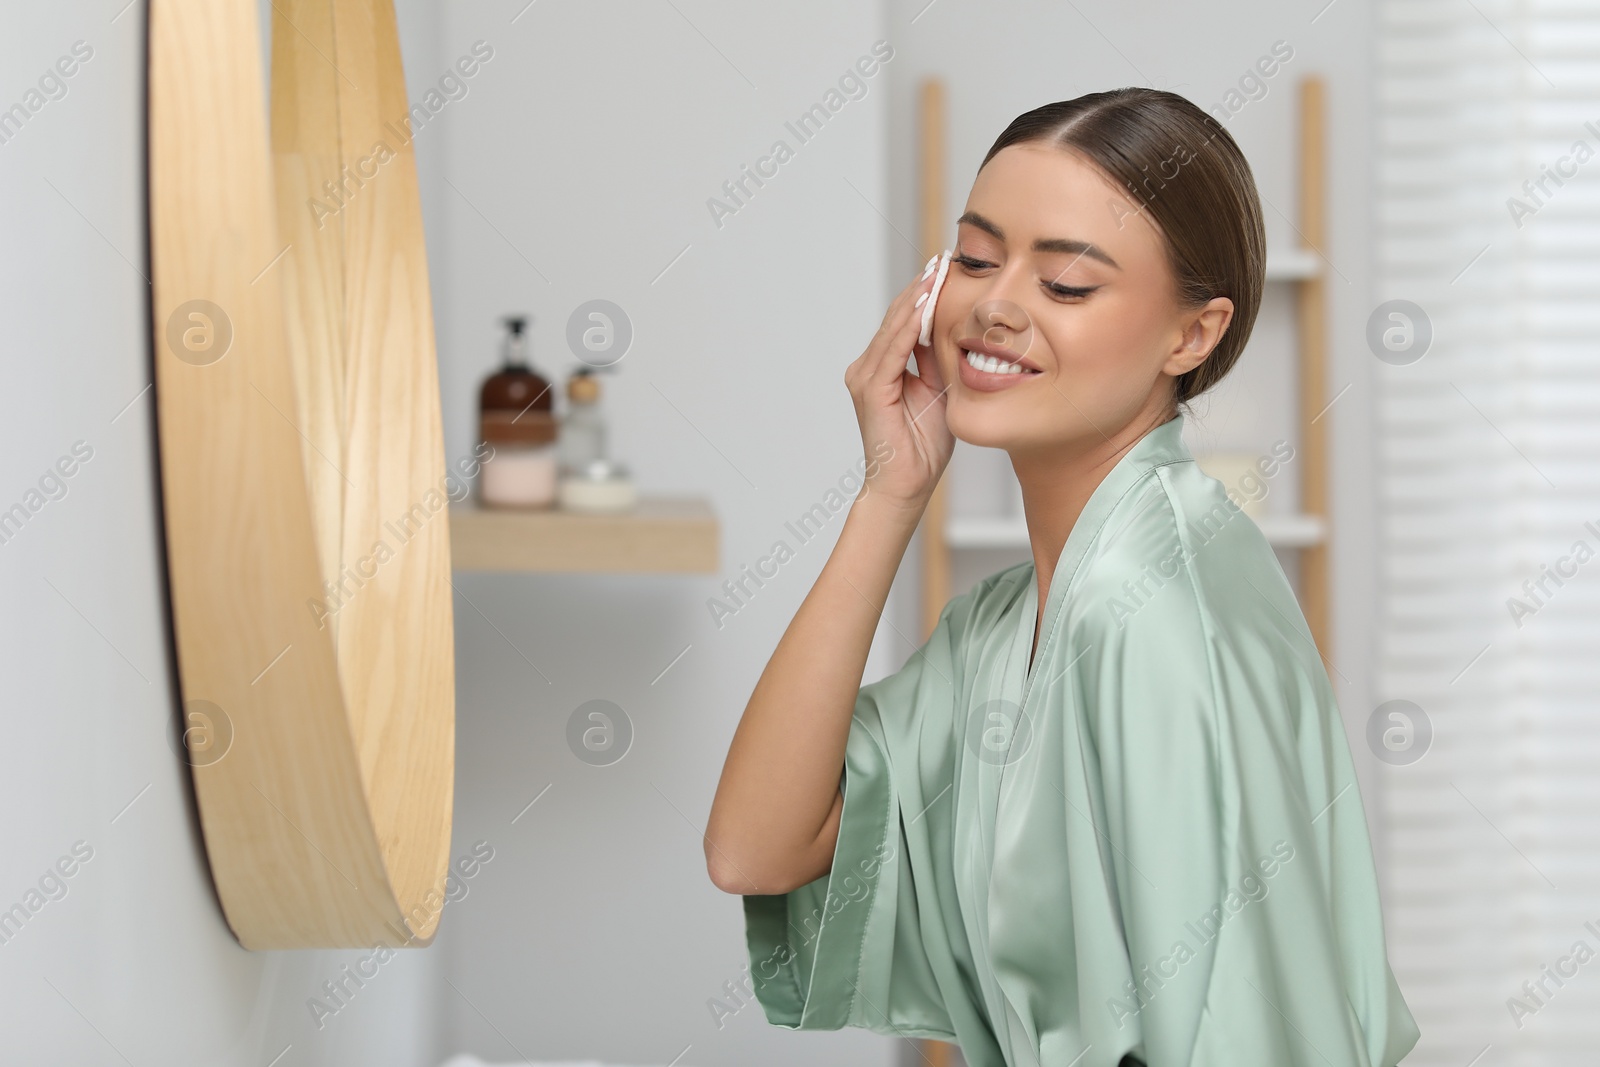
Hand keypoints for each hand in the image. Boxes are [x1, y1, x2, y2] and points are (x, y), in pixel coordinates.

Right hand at [844, 258, 955, 515]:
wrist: (905, 486)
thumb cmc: (922, 448)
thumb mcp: (940, 394)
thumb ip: (940, 363)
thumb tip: (954, 332)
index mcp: (884, 368)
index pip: (906, 323)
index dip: (926, 296)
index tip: (949, 270)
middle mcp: (868, 367)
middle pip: (897, 317)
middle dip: (922, 287)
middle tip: (944, 258)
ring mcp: (865, 376)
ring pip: (895, 327)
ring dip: (917, 298)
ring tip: (937, 271)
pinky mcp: (870, 387)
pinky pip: (894, 349)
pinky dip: (910, 325)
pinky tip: (926, 304)